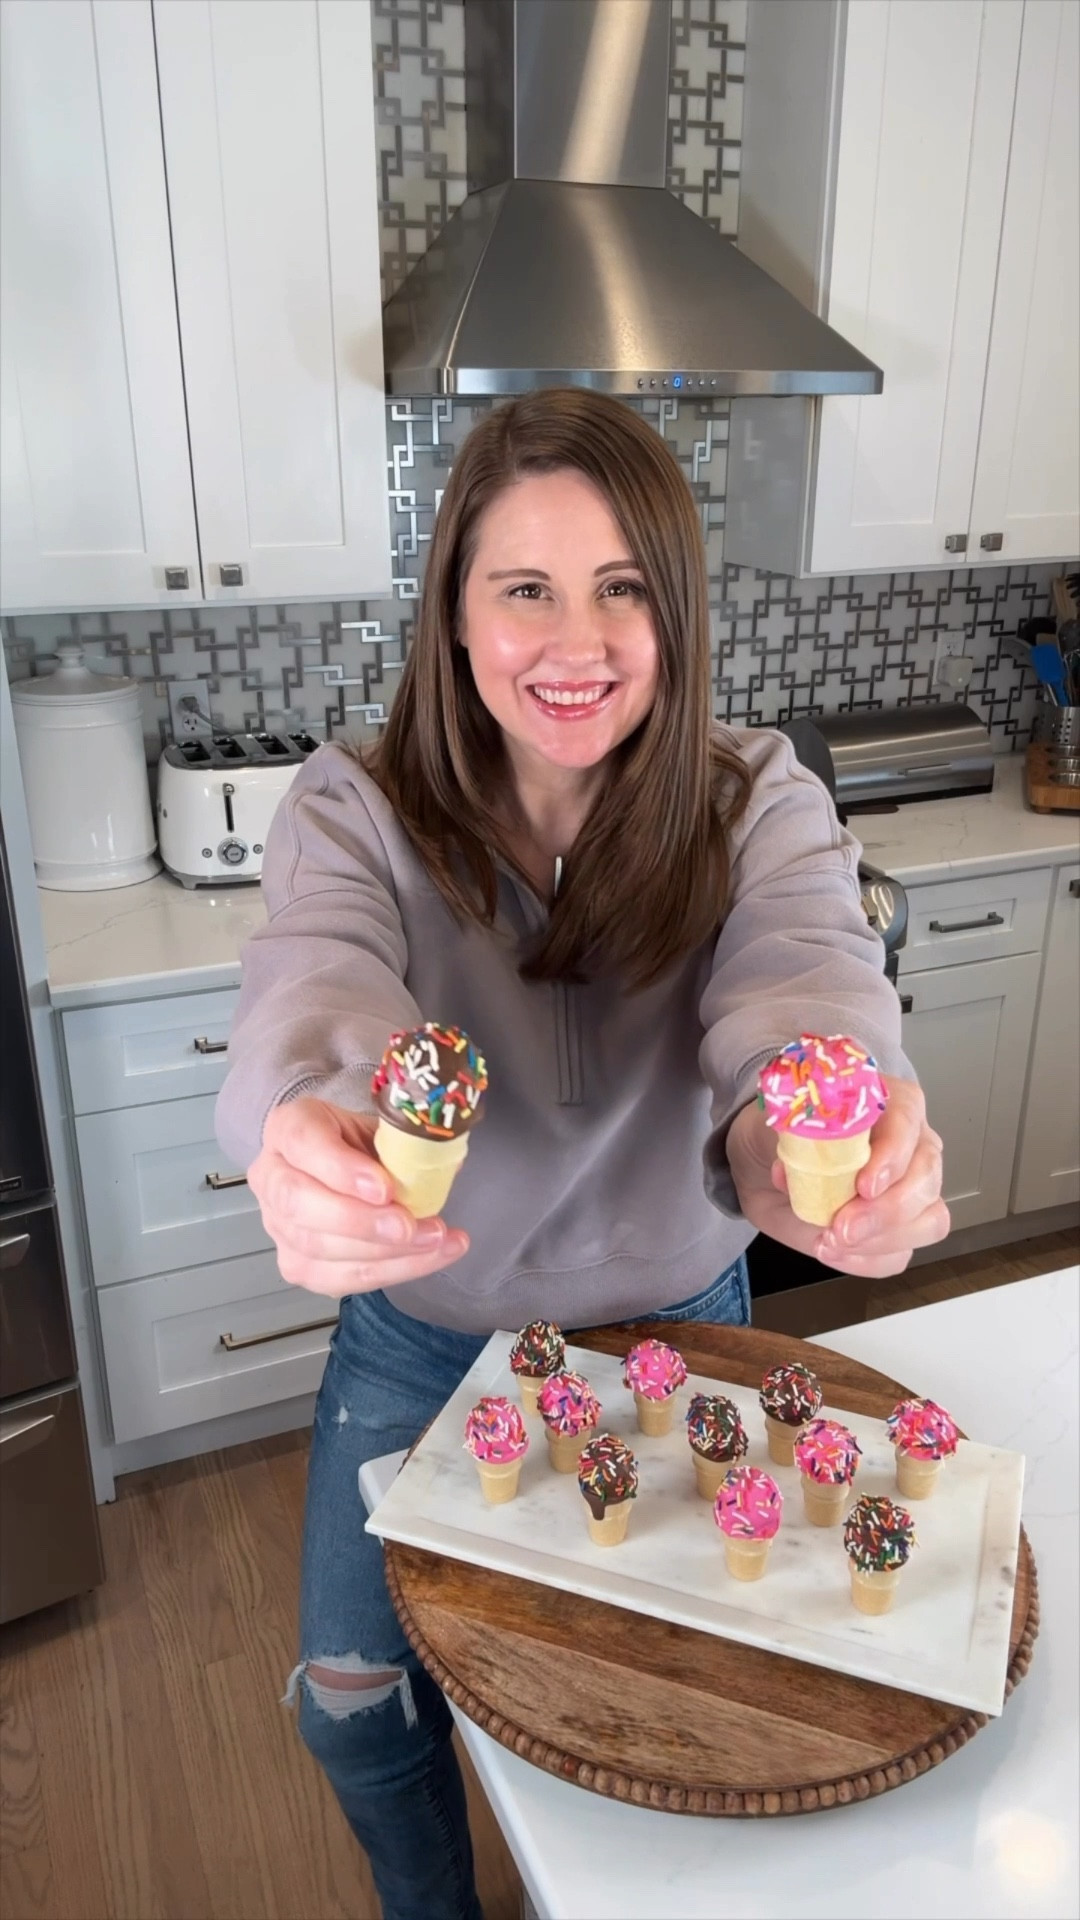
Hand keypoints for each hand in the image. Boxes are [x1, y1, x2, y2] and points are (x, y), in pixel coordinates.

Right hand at [247, 1097, 468, 1299]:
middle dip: (361, 1221)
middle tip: (410, 1225)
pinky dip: (389, 1271)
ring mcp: (277, 1225)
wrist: (338, 1166)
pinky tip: (428, 1258)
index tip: (385, 1188)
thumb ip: (404, 1143)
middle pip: (300, 1203)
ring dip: (384, 1252)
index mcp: (288, 1126)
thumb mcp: (380, 1127)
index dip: (342, 1169)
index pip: (303, 1142)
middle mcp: (270, 1176)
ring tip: (437, 1240)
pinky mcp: (295, 1264)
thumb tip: (446, 1167)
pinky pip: (338, 1277)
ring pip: (318, 1248)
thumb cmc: (359, 1144)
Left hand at [727, 1076, 948, 1278]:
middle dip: (885, 1211)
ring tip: (831, 1240)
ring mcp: (912, 1191)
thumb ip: (796, 1137)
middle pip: (926, 1179)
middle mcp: (913, 1146)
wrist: (765, 1168)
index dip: (892, 1157)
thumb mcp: (783, 1123)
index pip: (907, 1123)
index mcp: (890, 1104)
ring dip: (880, 1240)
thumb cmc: (786, 1136)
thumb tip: (798, 1168)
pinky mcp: (898, 1231)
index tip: (863, 1186)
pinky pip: (899, 1254)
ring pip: (929, 1222)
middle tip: (841, 1226)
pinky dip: (865, 1260)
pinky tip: (833, 1251)